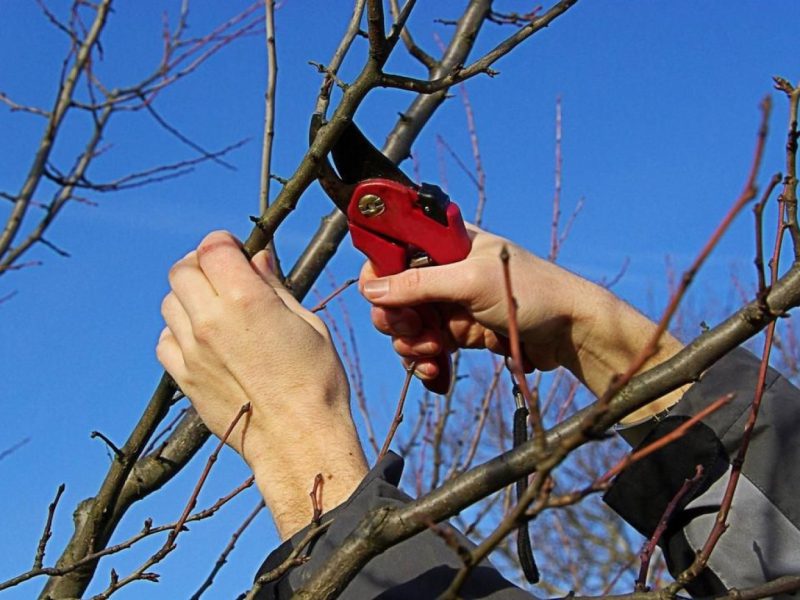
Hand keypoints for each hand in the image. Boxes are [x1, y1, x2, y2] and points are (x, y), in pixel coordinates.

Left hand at [157, 231, 366, 537]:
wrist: (297, 439)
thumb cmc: (315, 381)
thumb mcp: (307, 323)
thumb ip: (274, 286)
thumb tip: (257, 259)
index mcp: (245, 299)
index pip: (213, 248)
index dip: (224, 243)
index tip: (236, 250)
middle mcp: (210, 320)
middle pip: (183, 270)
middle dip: (203, 264)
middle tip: (224, 275)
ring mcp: (192, 350)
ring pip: (170, 303)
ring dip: (189, 297)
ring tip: (216, 310)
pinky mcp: (184, 378)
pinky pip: (165, 340)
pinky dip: (179, 331)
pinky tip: (204, 340)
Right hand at [360, 225, 685, 419]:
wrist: (571, 332)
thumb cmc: (532, 293)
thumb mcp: (471, 283)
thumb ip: (419, 284)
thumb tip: (370, 289)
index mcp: (445, 242)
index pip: (392, 250)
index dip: (379, 276)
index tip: (384, 302)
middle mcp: (442, 269)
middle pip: (392, 293)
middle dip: (397, 319)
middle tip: (414, 332)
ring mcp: (448, 302)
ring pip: (405, 325)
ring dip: (411, 345)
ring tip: (433, 355)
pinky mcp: (456, 331)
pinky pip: (424, 346)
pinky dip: (424, 361)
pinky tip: (435, 372)